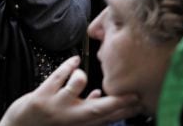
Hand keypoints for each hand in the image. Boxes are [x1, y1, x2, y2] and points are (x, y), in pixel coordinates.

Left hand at [0, 56, 140, 125]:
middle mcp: (70, 119)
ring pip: (78, 84)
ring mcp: (56, 108)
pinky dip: (68, 65)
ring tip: (79, 77)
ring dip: (81, 77)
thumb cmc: (44, 124)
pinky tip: (73, 62)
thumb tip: (99, 94)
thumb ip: (86, 110)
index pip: (107, 118)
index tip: (140, 101)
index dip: (126, 110)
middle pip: (100, 108)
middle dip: (118, 100)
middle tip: (132, 92)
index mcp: (79, 124)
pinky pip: (60, 75)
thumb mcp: (69, 122)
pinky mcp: (41, 97)